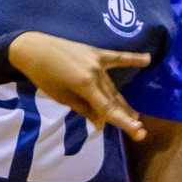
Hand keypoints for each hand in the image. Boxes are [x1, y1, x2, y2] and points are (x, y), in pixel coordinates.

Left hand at [8, 32, 149, 139]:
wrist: (33, 48)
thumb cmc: (43, 75)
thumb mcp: (61, 96)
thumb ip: (83, 108)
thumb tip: (100, 123)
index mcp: (84, 84)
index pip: (107, 108)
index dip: (123, 121)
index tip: (138, 132)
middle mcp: (95, 72)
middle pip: (113, 98)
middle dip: (125, 116)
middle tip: (139, 133)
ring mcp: (97, 60)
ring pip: (112, 85)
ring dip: (121, 101)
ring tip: (135, 116)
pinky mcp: (95, 52)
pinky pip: (117, 57)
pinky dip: (132, 58)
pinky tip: (148, 59)